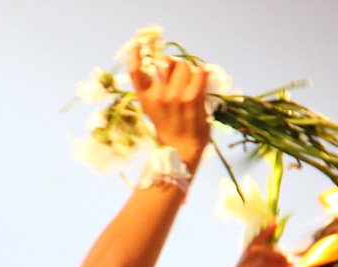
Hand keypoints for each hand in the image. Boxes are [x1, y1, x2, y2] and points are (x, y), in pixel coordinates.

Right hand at [130, 47, 210, 168]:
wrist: (181, 149)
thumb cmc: (169, 127)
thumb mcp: (154, 109)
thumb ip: (157, 89)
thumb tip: (169, 65)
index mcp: (145, 98)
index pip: (135, 73)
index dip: (135, 56)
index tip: (137, 46)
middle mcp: (158, 95)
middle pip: (167, 62)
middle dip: (175, 65)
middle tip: (179, 75)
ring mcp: (175, 95)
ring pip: (184, 66)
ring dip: (190, 71)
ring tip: (192, 84)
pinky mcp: (192, 97)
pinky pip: (200, 73)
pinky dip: (203, 75)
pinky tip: (201, 84)